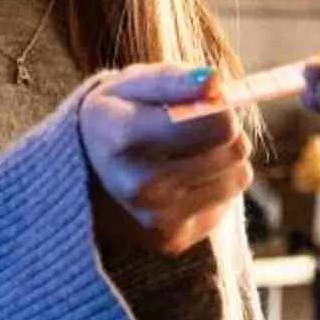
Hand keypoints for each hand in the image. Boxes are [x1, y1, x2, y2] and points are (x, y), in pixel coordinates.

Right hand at [75, 63, 254, 258]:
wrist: (81, 177)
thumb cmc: (117, 118)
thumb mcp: (133, 85)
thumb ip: (174, 80)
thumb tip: (213, 81)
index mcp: (122, 136)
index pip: (216, 123)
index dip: (221, 106)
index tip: (203, 102)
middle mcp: (137, 185)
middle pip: (233, 149)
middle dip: (226, 130)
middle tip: (198, 126)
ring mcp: (155, 219)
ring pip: (238, 176)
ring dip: (225, 158)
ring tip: (189, 152)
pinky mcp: (172, 240)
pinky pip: (228, 202)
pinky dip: (215, 186)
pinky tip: (183, 180)